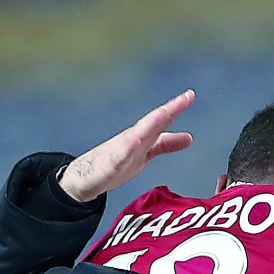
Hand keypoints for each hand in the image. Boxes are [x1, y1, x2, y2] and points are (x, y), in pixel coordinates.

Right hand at [60, 89, 194, 202]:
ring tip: (163, 114)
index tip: (191, 95)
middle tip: (184, 99)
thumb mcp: (145, 153)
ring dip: (148, 125)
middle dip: (166, 112)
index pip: (160, 121)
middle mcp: (130, 140)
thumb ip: (165, 144)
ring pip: (134, 138)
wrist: (82, 179)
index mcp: (141, 138)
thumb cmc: (115, 163)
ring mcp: (117, 153)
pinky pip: (116, 160)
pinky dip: (125, 151)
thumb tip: (190, 137)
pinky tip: (134, 142)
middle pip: (150, 124)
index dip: (175, 109)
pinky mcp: (105, 169)